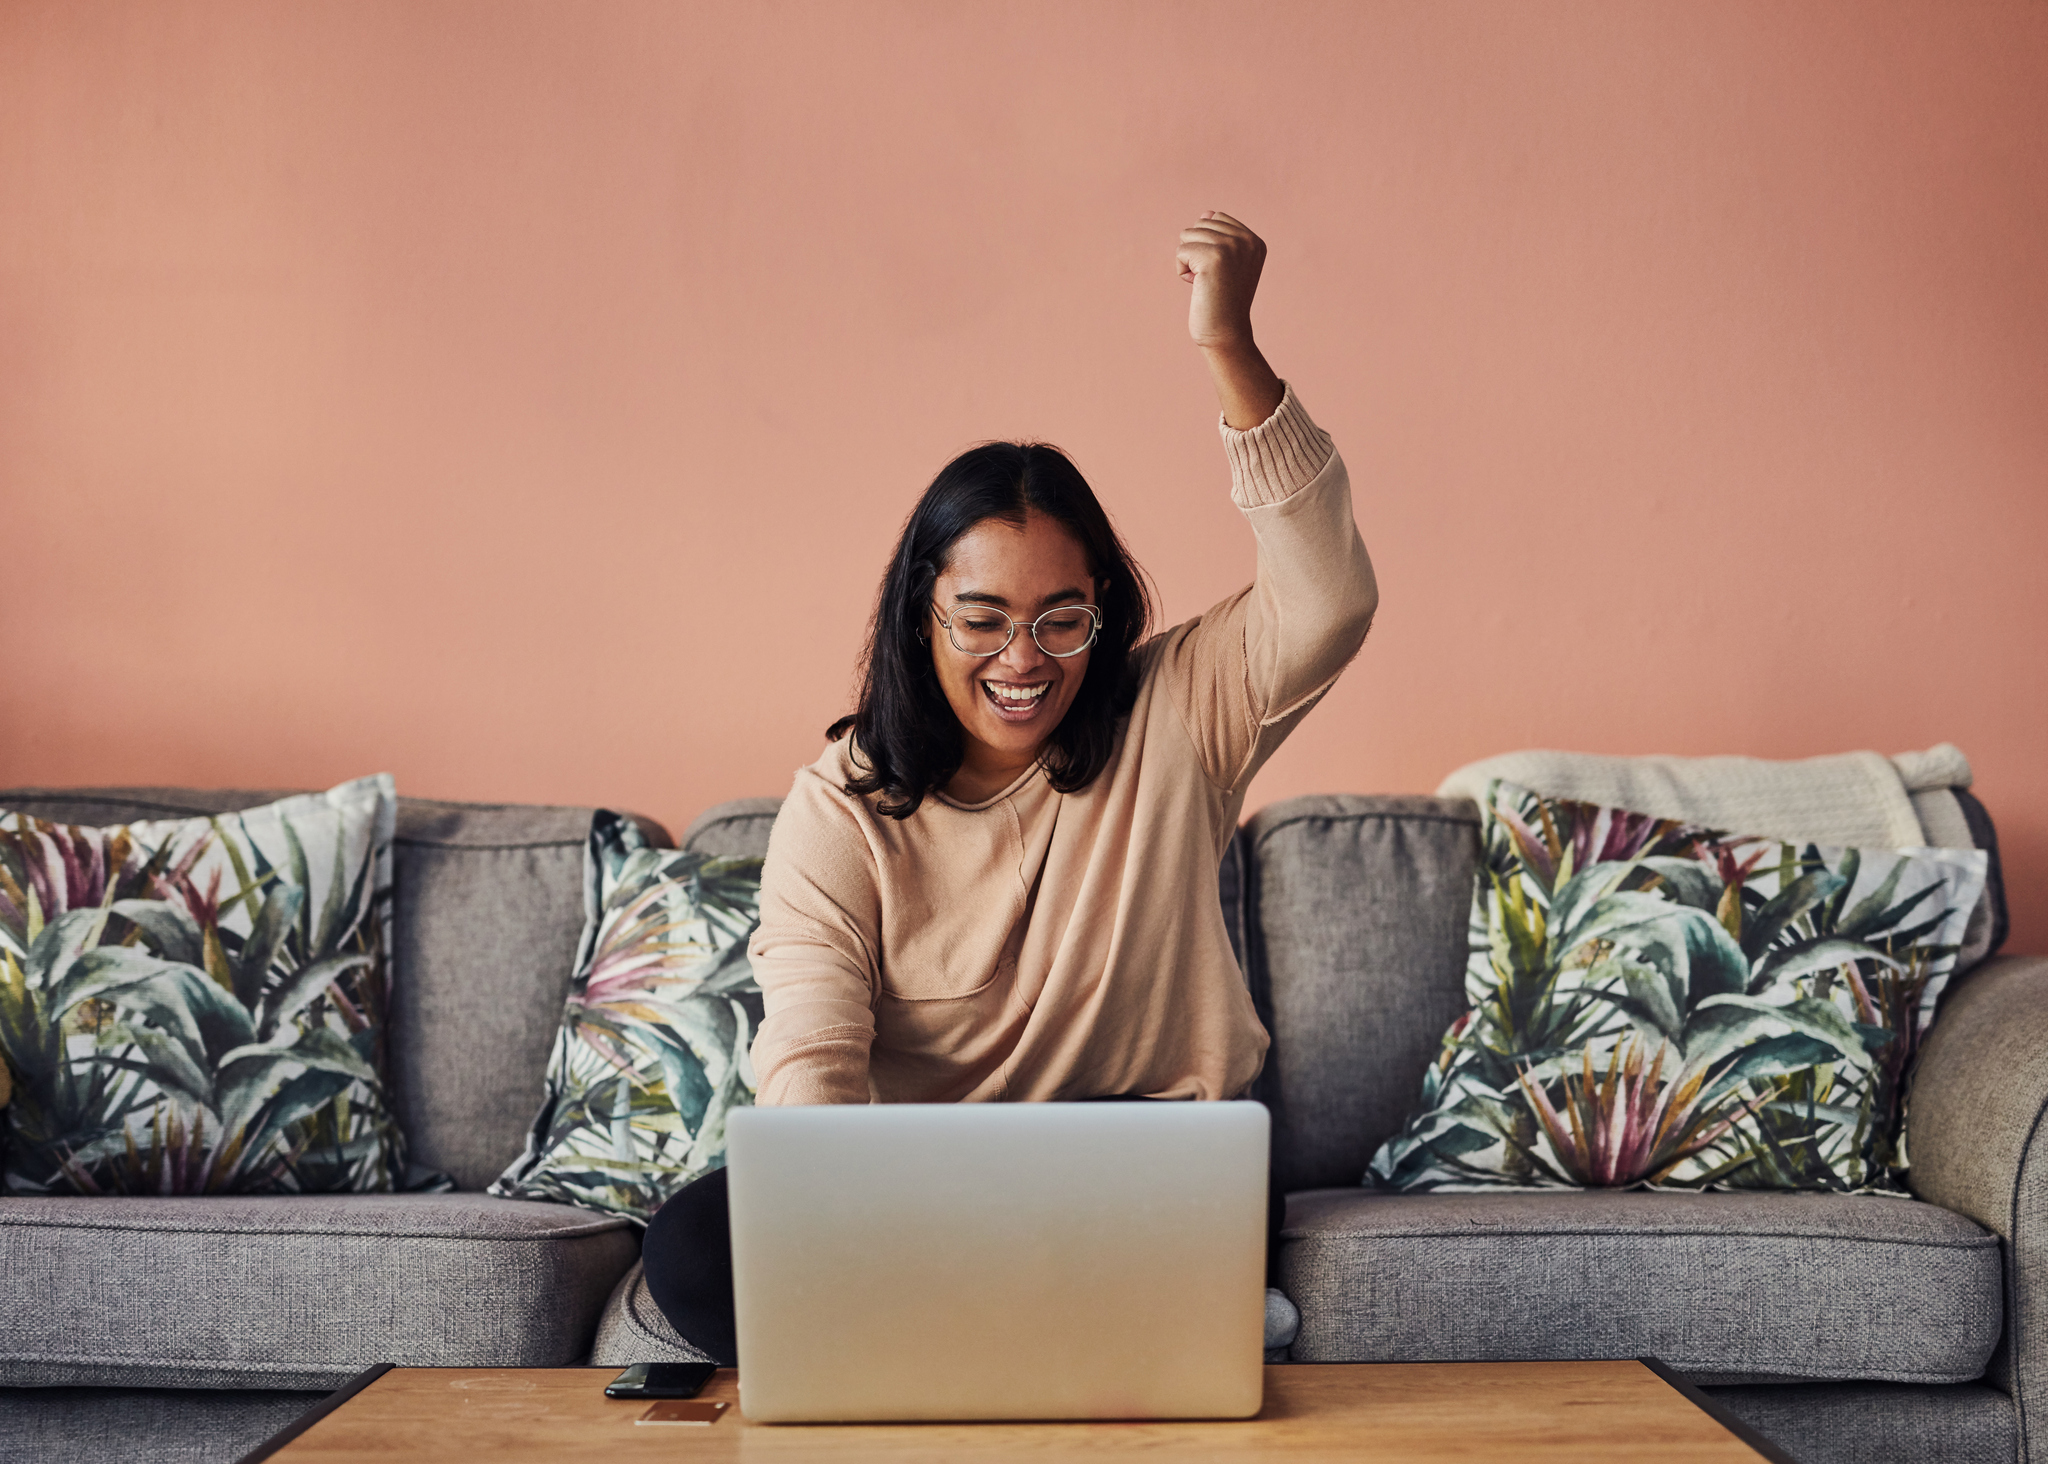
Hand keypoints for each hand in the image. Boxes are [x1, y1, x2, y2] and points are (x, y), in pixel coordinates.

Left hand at [1177, 211, 1265, 350]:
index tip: (1219, 271)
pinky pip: (1180, 251)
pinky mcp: (1213, 257)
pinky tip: (1197, 287)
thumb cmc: (1222, 301)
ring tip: (1204, 283)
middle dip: (1196, 251)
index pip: (1216, 217)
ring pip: (1188, 235)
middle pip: (1200, 224)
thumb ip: (1219, 237)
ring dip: (1188, 261)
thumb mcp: (1227, 265)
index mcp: (1255, 241)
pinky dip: (1181, 270)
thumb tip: (1206, 213)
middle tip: (1211, 279)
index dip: (1207, 244)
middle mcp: (1247, 240)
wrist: (1225, 334)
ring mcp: (1231, 247)